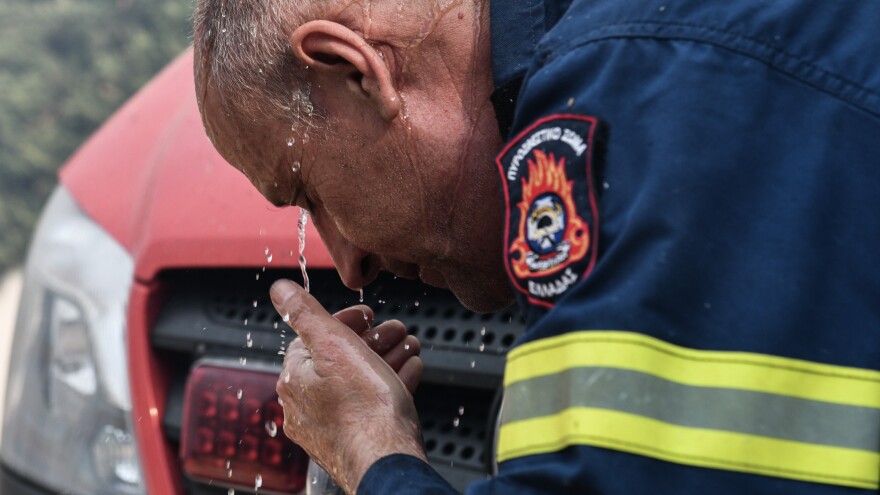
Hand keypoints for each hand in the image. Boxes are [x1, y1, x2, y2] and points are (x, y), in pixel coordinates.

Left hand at [271, 280, 426, 494]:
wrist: (387, 460)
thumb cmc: (364, 408)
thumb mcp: (333, 344)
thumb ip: (305, 313)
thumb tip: (280, 290)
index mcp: (295, 379)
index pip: (314, 337)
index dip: (345, 320)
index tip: (367, 315)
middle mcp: (305, 406)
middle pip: (340, 358)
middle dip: (372, 339)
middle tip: (394, 329)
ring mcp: (330, 426)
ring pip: (359, 381)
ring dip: (385, 358)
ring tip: (408, 346)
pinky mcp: (354, 441)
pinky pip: (371, 404)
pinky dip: (390, 384)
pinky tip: (410, 371)